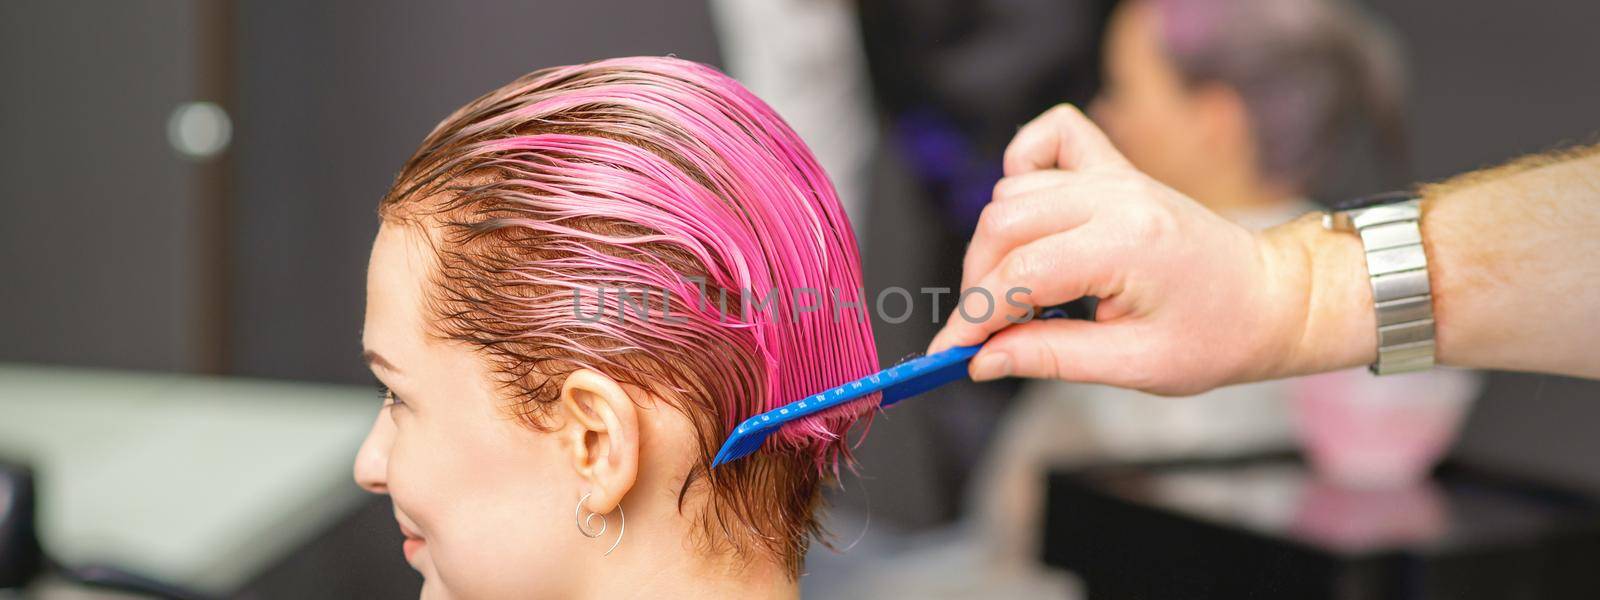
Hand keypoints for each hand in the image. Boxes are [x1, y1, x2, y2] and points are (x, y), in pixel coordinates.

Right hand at [928, 105, 1351, 394]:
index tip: (949, 354)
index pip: (1020, 276)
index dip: (974, 318)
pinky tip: (1030, 215)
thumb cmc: (1216, 335)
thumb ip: (1050, 356)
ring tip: (1019, 294)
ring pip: (1013, 192)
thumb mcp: (1133, 365)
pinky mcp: (1115, 168)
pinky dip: (1023, 167)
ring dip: (997, 244)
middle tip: (988, 333)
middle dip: (980, 284)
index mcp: (1127, 245)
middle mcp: (1116, 197)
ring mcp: (1115, 175)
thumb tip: (981, 359)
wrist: (1269, 298)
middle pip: (1002, 227)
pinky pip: (1050, 137)